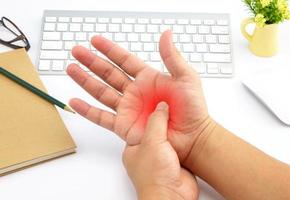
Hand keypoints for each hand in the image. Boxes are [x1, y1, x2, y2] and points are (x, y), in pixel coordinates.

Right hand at [67, 30, 212, 161]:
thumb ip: (172, 57)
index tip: (95, 41)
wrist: (192, 137)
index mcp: (148, 79)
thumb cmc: (193, 109)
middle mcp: (135, 92)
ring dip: (85, 81)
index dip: (109, 50)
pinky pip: (102, 117)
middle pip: (108, 73)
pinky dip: (87, 110)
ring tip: (71, 69)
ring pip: (102, 92)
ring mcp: (128, 109)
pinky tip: (75, 102)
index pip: (124, 60)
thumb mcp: (186, 78)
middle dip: (91, 62)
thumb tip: (166, 34)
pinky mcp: (124, 125)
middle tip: (77, 51)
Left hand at [123, 102, 198, 199]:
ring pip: (165, 136)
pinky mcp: (174, 161)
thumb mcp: (152, 141)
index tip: (152, 101)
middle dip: (160, 119)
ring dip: (172, 128)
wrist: (172, 196)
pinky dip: (180, 137)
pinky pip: (177, 144)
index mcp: (133, 146)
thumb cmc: (154, 177)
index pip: (137, 123)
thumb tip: (161, 107)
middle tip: (167, 105)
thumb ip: (156, 122)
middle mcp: (146, 152)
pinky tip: (185, 131)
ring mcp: (160, 157)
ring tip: (177, 114)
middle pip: (153, 129)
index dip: (145, 112)